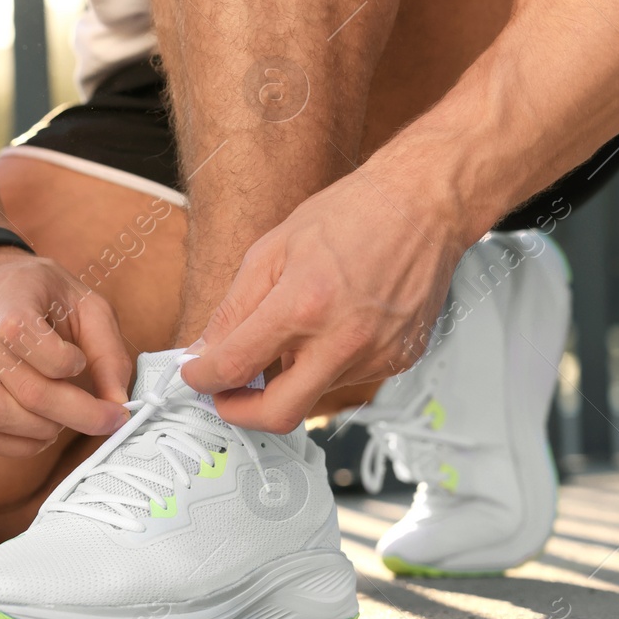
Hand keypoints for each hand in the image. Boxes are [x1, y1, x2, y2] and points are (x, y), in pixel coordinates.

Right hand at [0, 248, 132, 455]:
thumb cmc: (45, 298)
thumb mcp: (88, 306)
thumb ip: (108, 353)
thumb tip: (117, 403)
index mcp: (9, 296)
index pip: (20, 333)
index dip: (64, 361)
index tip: (82, 363)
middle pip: (25, 388)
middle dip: (77, 413)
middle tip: (106, 419)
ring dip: (44, 430)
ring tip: (65, 417)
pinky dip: (19, 445)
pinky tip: (41, 430)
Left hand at [179, 168, 468, 431]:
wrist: (424, 204)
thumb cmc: (351, 214)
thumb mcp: (272, 249)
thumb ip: (234, 308)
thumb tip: (206, 350)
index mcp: (303, 305)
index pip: (235, 366)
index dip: (202, 378)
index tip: (195, 375)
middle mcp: (343, 341)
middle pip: (278, 414)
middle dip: (241, 412)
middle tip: (226, 394)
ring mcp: (376, 357)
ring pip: (314, 394)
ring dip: (289, 377)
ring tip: (295, 331)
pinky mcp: (399, 361)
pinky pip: (347, 379)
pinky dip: (326, 363)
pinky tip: (334, 325)